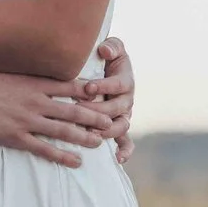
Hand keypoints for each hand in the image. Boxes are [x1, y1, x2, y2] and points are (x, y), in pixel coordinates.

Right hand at [0, 66, 113, 167]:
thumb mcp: (9, 71)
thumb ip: (29, 74)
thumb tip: (45, 72)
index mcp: (35, 82)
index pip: (71, 86)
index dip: (91, 92)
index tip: (105, 96)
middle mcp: (36, 101)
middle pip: (74, 110)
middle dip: (96, 117)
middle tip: (112, 122)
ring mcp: (27, 120)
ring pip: (64, 130)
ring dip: (85, 137)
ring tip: (100, 142)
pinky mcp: (16, 137)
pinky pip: (44, 149)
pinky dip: (62, 156)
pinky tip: (76, 162)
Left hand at [79, 37, 135, 160]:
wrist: (106, 69)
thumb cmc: (105, 58)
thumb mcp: (110, 48)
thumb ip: (111, 47)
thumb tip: (105, 51)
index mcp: (126, 80)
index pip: (117, 85)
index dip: (104, 86)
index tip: (87, 87)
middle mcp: (127, 100)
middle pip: (117, 108)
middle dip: (98, 110)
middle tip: (80, 110)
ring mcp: (123, 115)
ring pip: (120, 126)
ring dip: (106, 131)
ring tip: (91, 133)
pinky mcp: (118, 126)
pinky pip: (126, 142)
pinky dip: (124, 151)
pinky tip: (117, 159)